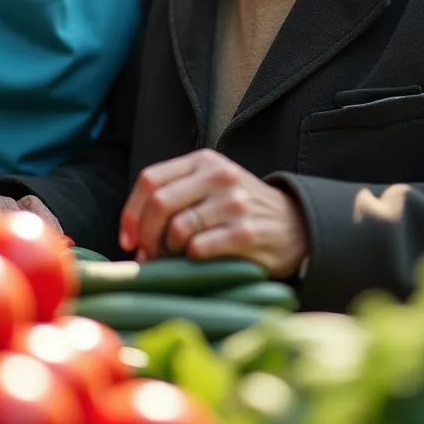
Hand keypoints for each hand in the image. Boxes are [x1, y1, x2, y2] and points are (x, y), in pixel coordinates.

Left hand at [119, 149, 308, 278]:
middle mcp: (218, 176)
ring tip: (173, 260)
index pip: (150, 180)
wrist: (294, 224)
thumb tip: (134, 237)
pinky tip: (196, 262)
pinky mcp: (245, 232)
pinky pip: (200, 248)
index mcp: (203, 161)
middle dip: (146, 235)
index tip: (128, 238)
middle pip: (160, 203)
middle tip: (148, 255)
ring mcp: (233, 203)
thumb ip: (174, 197)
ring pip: (177, 228)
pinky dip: (189, 260)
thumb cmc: (239, 209)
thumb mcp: (210, 186)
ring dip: (167, 251)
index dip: (132, 212)